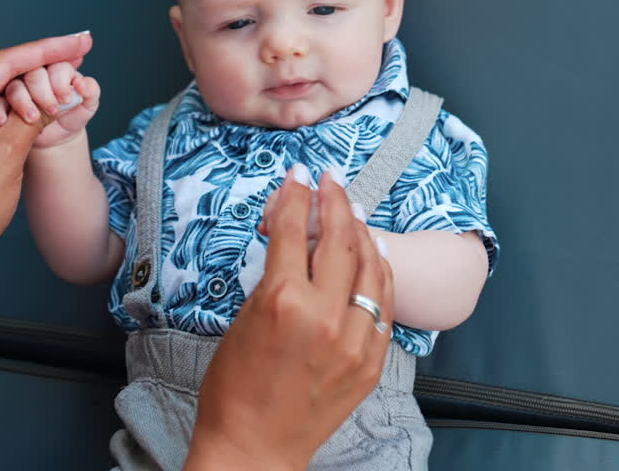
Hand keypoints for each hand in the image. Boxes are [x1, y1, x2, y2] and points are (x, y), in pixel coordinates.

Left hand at [0, 32, 93, 274]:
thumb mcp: (9, 153)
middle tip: (80, 49)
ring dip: (30, 89)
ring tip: (67, 75)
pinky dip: (15, 109)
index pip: (5, 62)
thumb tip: (61, 91)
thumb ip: (36, 115)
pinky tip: (42, 104)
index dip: (48, 49)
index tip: (79, 39)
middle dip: (41, 65)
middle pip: (0, 72)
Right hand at [0, 61, 101, 148]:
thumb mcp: (88, 105)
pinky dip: (1, 111)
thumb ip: (91, 91)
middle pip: (33, 73)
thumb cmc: (73, 116)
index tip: (66, 99)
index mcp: (57, 68)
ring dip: (23, 101)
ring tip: (33, 119)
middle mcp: (36, 73)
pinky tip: (6, 121)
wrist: (58, 137)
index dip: (60, 81)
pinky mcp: (3, 102)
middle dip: (42, 91)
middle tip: (53, 110)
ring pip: (14, 86)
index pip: (56, 65)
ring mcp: (18, 86)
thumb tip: (82, 83)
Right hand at [186, 165, 395, 470]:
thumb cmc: (234, 387)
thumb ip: (274, 274)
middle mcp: (324, 316)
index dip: (296, 195)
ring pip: (372, 268)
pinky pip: (385, 305)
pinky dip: (381, 274)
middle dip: (336, 202)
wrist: (253, 446)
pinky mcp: (370, 362)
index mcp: (282, 300)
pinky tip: (375, 255)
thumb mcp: (244, 318)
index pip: (295, 229)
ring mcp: (353, 340)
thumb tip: (293, 235)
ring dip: (364, 233)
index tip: (299, 175)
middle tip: (331, 181)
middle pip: (341, 240)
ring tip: (355, 211)